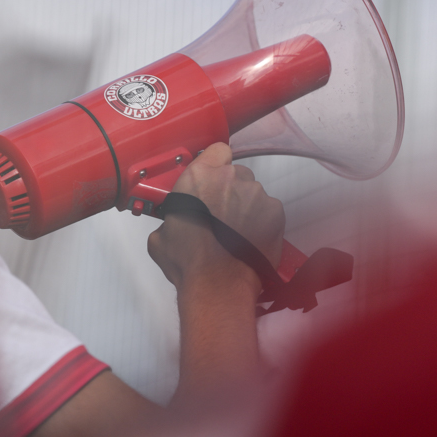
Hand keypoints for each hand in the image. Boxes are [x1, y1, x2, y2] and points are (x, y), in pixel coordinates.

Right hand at [147, 143, 283, 297]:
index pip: (217, 151)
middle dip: (230, 190)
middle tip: (221, 213)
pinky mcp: (275, 212)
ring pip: (253, 193)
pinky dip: (262, 221)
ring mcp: (255, 194)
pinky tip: (250, 239)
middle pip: (236, 174)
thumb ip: (170, 217)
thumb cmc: (190, 262)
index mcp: (199, 176)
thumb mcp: (162, 235)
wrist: (217, 285)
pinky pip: (268, 210)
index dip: (216, 163)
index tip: (213, 176)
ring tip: (236, 232)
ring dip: (246, 207)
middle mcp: (230, 178)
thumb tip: (173, 223)